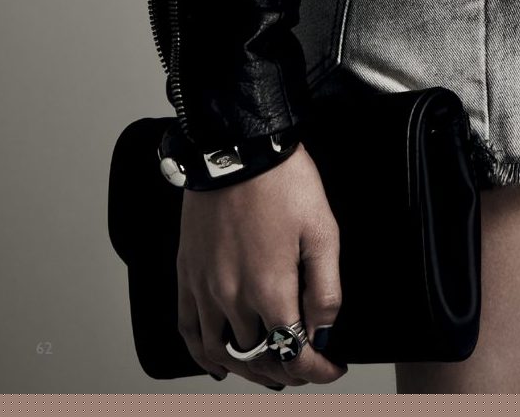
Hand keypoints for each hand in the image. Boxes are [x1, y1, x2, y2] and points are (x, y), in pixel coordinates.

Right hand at [176, 143, 347, 387]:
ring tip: (271, 373)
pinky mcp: (187, 275)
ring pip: (223, 354)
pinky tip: (218, 364)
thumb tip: (323, 331)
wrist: (237, 147)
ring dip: (249, 371)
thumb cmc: (283, 182)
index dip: (316, 370)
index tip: (332, 368)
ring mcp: (205, 289)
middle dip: (288, 371)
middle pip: (259, 359)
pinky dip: (203, 356)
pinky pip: (188, 330)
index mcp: (270, 290)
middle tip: (307, 367)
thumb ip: (326, 288)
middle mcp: (233, 299)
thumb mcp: (322, 230)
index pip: (293, 353)